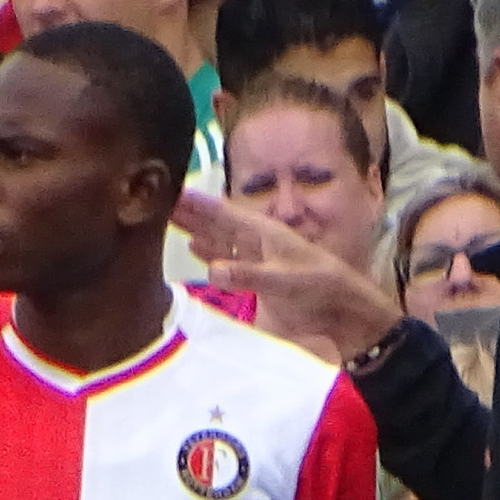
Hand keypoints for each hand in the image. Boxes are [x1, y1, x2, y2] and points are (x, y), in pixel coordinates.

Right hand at [171, 191, 401, 361]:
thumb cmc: (319, 288)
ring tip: (170, 217)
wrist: (341, 312)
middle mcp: (256, 241)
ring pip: (219, 238)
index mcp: (263, 232)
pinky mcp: (257, 278)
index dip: (196, 202)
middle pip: (216, 221)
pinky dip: (209, 253)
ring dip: (196, 228)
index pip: (223, 212)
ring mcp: (256, 259)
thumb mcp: (284, 280)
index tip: (170, 188)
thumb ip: (249, 276)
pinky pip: (227, 259)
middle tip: (158, 197)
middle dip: (190, 210)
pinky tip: (196, 249)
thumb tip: (213, 270)